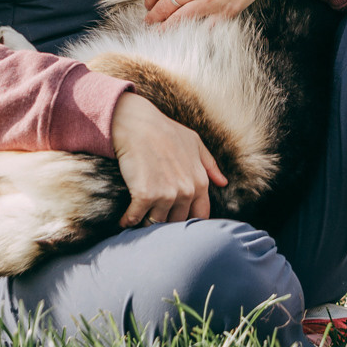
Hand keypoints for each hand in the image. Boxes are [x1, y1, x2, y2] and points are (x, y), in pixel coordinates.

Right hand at [111, 93, 226, 225]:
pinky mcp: (145, 195)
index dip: (187, 219)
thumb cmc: (165, 131)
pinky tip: (124, 220)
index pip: (199, 215)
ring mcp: (166, 195)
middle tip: (153, 215)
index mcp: (200, 182)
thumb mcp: (194, 142)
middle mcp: (186, 191)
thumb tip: (223, 183)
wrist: (137, 123)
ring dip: (146, 222)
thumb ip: (210, 165)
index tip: (174, 216)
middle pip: (176, 222)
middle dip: (165, 221)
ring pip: (156, 222)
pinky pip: (135, 218)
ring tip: (138, 217)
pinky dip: (127, 220)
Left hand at [144, 0, 303, 24]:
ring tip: (160, 31)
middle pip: (163, 7)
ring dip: (165, 28)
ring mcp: (209, 1)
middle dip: (153, 17)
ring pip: (178, 21)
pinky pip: (202, 27)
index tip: (148, 4)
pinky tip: (186, 33)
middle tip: (149, 21)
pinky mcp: (225, 12)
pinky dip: (192, 31)